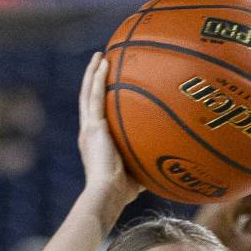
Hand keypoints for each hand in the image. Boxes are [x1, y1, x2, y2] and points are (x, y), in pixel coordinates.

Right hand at [78, 52, 141, 208]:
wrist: (107, 194)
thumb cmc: (122, 193)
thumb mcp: (135, 177)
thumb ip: (145, 167)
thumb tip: (163, 168)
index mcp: (95, 143)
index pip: (95, 116)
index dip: (98, 101)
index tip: (103, 87)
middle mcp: (88, 133)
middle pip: (88, 100)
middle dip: (92, 80)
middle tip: (99, 62)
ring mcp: (89, 128)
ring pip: (87, 93)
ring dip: (92, 73)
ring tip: (99, 55)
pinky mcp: (93, 127)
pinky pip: (94, 96)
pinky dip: (97, 78)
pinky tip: (103, 62)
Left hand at [194, 190, 250, 250]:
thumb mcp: (242, 248)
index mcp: (226, 204)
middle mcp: (221, 200)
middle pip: (250, 195)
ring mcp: (218, 205)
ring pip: (244, 203)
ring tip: (247, 235)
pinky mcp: (216, 212)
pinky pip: (236, 208)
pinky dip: (243, 218)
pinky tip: (241, 234)